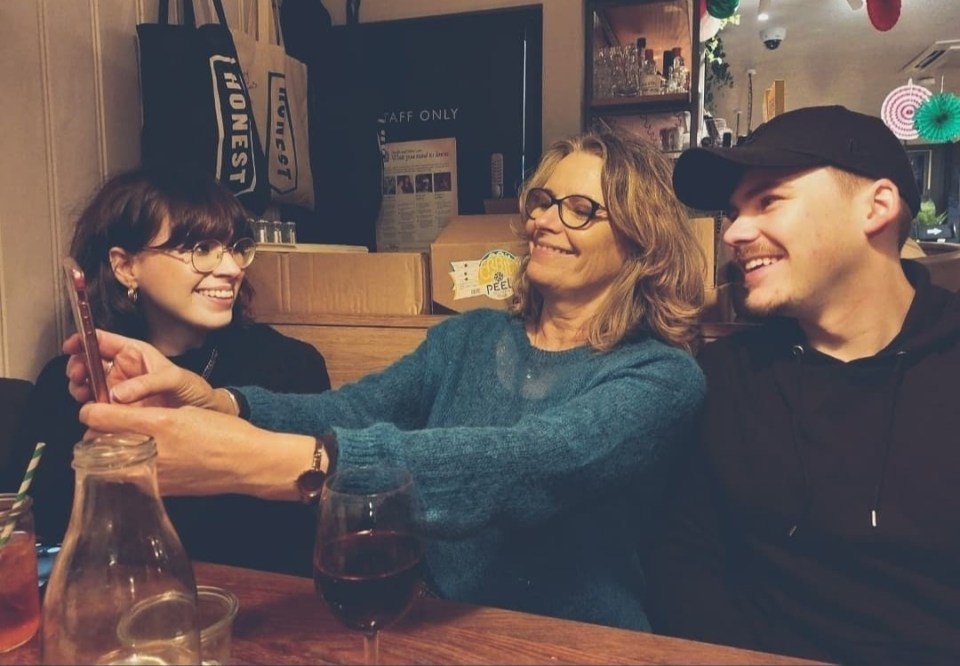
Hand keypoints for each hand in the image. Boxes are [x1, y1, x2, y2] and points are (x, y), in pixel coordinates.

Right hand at [64, 330, 216, 408]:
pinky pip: (98, 407)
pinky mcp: (120, 409)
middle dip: (78, 367)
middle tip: (77, 376)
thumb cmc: (193, 388)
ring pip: (88, 385)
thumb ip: (148, 383)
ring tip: (82, 393)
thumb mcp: (175, 379)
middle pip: (88, 362)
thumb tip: (117, 394)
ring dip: (79, 388)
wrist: (203, 412)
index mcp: (134, 352)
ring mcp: (119, 389)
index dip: (83, 339)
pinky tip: (90, 410)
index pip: (102, 340)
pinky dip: (90, 409)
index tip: (71, 346)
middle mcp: (122, 369)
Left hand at [78, 402, 304, 498]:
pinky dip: (126, 467)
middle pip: (99, 442)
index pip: (100, 417)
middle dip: (98, 433)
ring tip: (123, 442)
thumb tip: (115, 414)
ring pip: (111, 461)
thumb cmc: (223, 432)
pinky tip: (141, 459)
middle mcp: (151, 451)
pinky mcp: (160, 490)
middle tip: (107, 425)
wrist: (247, 463)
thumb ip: (149, 413)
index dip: (91, 410)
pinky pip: (130, 476)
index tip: (92, 408)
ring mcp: (154, 474)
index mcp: (158, 424)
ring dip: (109, 451)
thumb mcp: (187, 411)